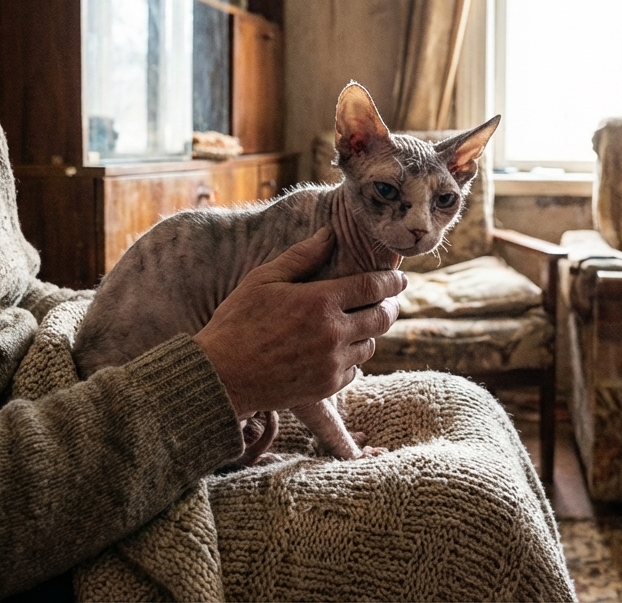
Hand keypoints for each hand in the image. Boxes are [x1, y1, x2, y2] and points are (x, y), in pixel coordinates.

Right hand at [195, 227, 404, 418]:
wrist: (221, 376)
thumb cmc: (237, 322)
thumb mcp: (264, 280)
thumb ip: (301, 256)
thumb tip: (329, 234)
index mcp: (320, 301)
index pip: (373, 286)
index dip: (392, 281)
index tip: (400, 279)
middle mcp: (334, 333)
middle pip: (382, 317)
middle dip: (390, 306)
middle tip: (388, 302)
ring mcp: (332, 363)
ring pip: (370, 345)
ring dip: (368, 333)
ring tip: (355, 325)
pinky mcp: (327, 387)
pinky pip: (354, 370)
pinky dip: (350, 359)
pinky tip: (334, 351)